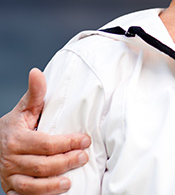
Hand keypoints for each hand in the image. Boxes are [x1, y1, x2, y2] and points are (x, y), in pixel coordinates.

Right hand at [0, 69, 89, 194]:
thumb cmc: (13, 127)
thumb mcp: (23, 111)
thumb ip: (34, 95)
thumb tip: (36, 72)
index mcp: (16, 138)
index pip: (45, 143)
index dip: (67, 142)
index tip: (85, 140)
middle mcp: (11, 159)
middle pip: (41, 164)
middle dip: (65, 162)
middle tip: (83, 157)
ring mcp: (9, 175)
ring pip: (30, 184)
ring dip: (51, 185)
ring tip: (70, 182)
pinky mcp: (10, 188)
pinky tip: (55, 193)